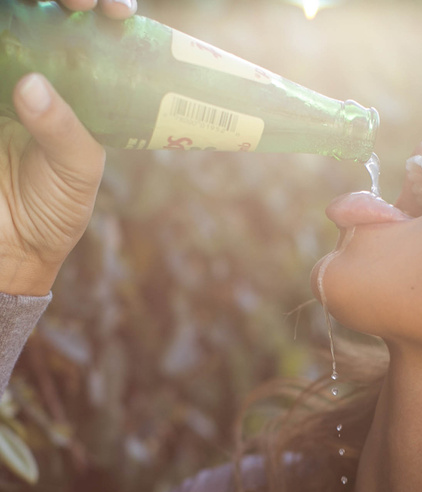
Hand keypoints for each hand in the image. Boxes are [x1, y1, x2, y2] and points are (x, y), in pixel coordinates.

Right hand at [0, 0, 136, 295]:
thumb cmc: (54, 204)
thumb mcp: (77, 170)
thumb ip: (65, 131)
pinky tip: (3, 32)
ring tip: (53, 8)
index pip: (84, 26)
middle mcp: (27, 62)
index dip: (102, 5)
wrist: (14, 243)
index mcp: (69, 81)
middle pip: (37, 6)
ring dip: (20, 4)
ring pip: (6, 16)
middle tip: (81, 1)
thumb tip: (32, 84)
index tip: (117, 12)